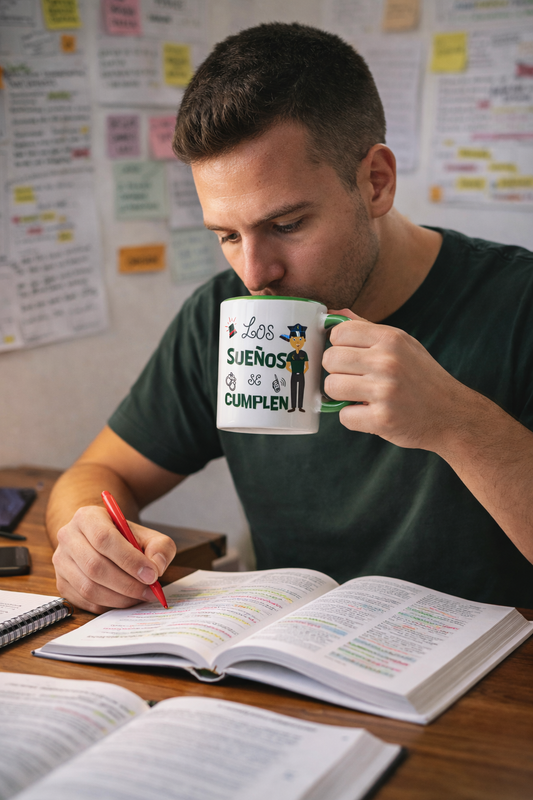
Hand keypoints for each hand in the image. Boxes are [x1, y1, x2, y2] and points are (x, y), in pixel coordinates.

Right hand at [52, 506, 176, 613]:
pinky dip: (108, 605)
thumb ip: (160, 547)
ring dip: (119, 597)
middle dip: (127, 583)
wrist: (99, 539)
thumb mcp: (147, 535)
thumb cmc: (124, 538)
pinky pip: (85, 601)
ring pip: (88, 587)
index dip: (129, 560)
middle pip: (95, 566)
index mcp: (87, 517)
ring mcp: (61, 562)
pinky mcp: (61, 583)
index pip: (104, 539)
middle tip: (150, 590)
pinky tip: (124, 599)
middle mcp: (68, 537)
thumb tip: (157, 567)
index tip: (152, 574)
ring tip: (140, 596)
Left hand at [323, 309, 468, 452]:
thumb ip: (367, 329)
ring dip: (341, 396)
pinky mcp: (382, 419)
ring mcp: (385, 391)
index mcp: (391, 339)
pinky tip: (371, 413)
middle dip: (337, 371)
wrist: (452, 415)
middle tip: (356, 379)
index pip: (339, 332)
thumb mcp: (402, 344)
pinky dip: (354, 418)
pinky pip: (344, 416)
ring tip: (362, 396)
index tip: (350, 357)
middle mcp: (387, 361)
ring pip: (331, 387)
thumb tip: (333, 313)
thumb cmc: (423, 378)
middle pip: (330, 359)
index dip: (339, 346)